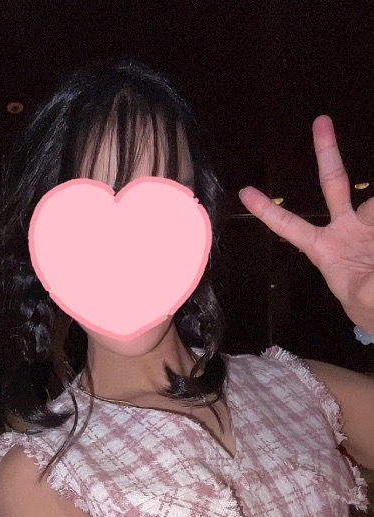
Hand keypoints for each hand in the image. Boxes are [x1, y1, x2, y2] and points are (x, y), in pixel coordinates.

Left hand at [239, 116, 373, 332]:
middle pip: (333, 183)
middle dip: (327, 153)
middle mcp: (345, 227)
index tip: (244, 192)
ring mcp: (368, 222)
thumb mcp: (363, 299)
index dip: (268, 210)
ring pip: (372, 202)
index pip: (290, 226)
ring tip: (370, 248)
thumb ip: (367, 287)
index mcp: (324, 249)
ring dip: (372, 213)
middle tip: (319, 121)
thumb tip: (371, 274)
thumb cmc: (371, 307)